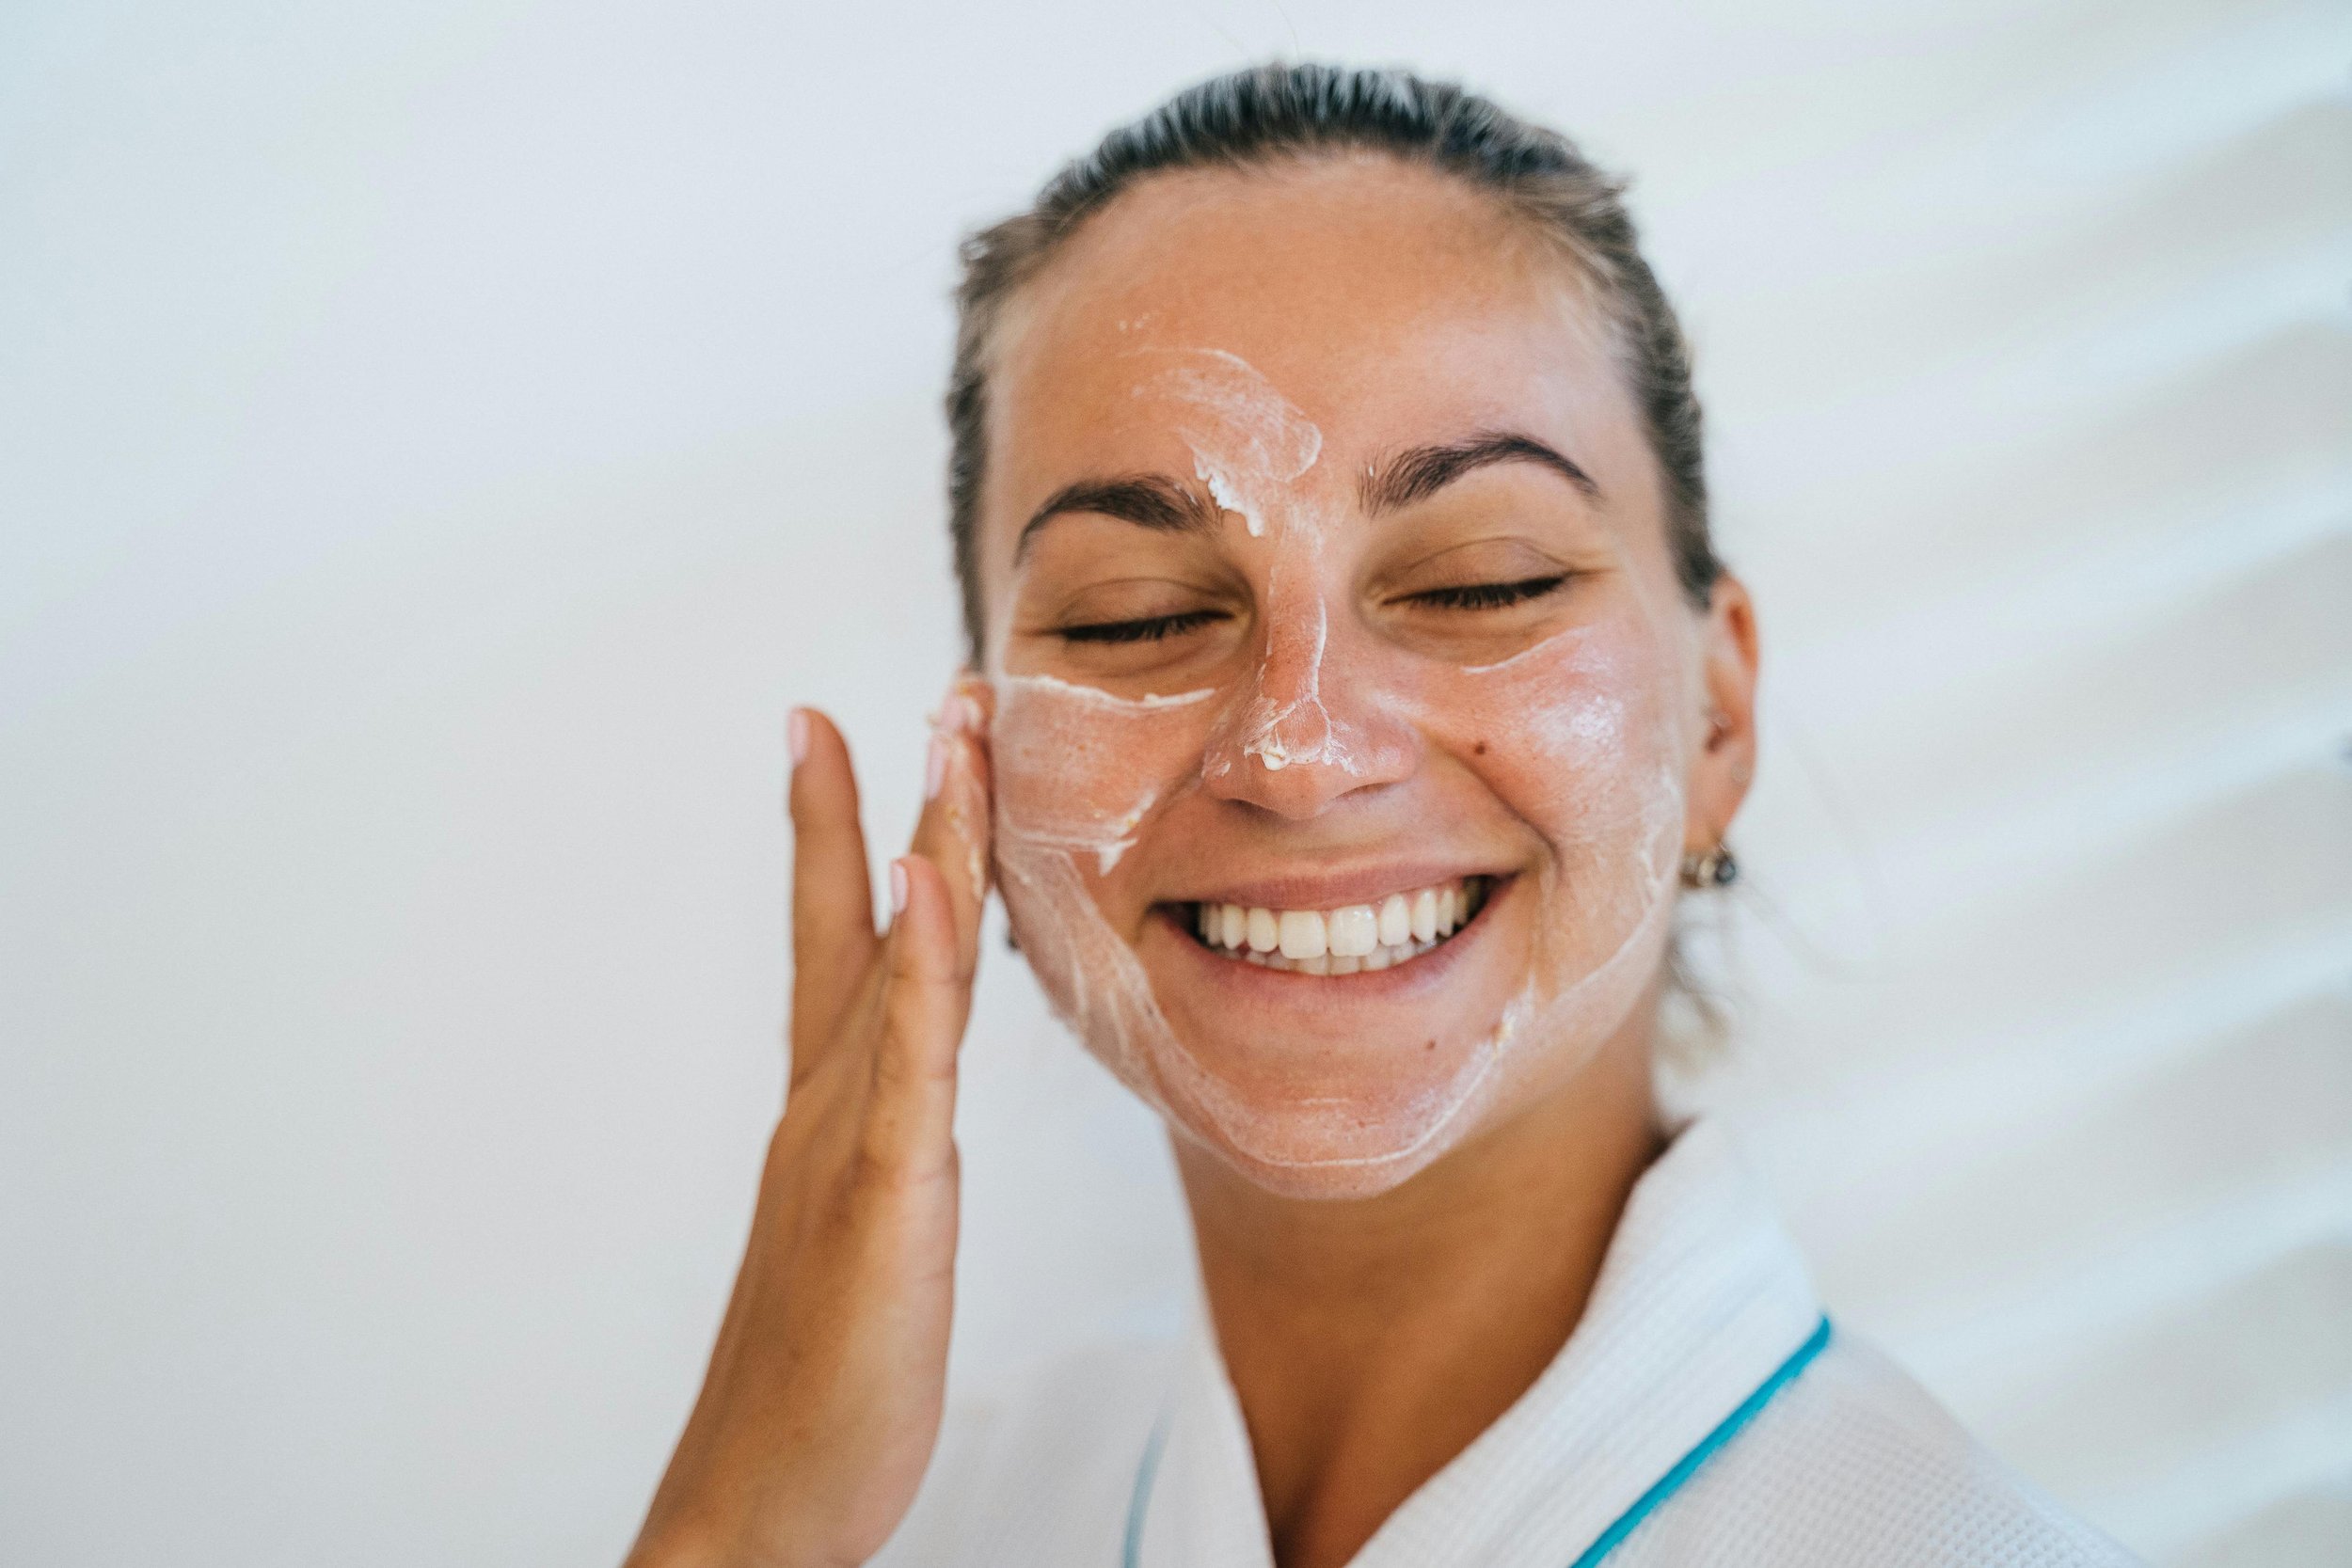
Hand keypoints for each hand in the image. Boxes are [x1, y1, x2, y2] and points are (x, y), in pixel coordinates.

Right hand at [627, 690, 992, 1567]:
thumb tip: (905, 1095)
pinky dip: (922, 964)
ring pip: (899, 964)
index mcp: (832, 1114)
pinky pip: (910, 1060)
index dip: (834, 832)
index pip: (837, 942)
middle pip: (872, 922)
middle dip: (904, 796)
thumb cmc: (818, 1390)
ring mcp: (852, 1143)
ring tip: (950, 734)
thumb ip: (878, 1154)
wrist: (757, 1505)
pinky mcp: (882, 1198)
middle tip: (938, 688)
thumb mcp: (864, 1242)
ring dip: (928, 840)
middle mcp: (833, 1105)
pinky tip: (931, 883)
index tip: (828, 726)